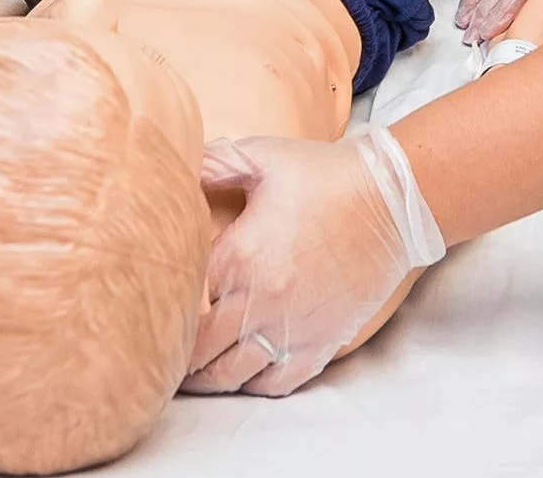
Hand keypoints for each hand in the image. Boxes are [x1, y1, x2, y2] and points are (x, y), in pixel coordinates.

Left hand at [185, 126, 444, 397]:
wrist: (392, 198)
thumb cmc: (326, 174)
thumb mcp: (264, 156)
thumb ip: (213, 163)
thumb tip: (171, 168)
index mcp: (238, 256)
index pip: (180, 302)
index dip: (162, 310)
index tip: (151, 314)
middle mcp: (259, 302)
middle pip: (200, 350)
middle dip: (176, 356)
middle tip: (161, 355)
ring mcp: (291, 329)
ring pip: (232, 375)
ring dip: (208, 379)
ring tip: (194, 374)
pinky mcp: (321, 343)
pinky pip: (277, 384)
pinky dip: (254, 386)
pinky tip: (244, 376)